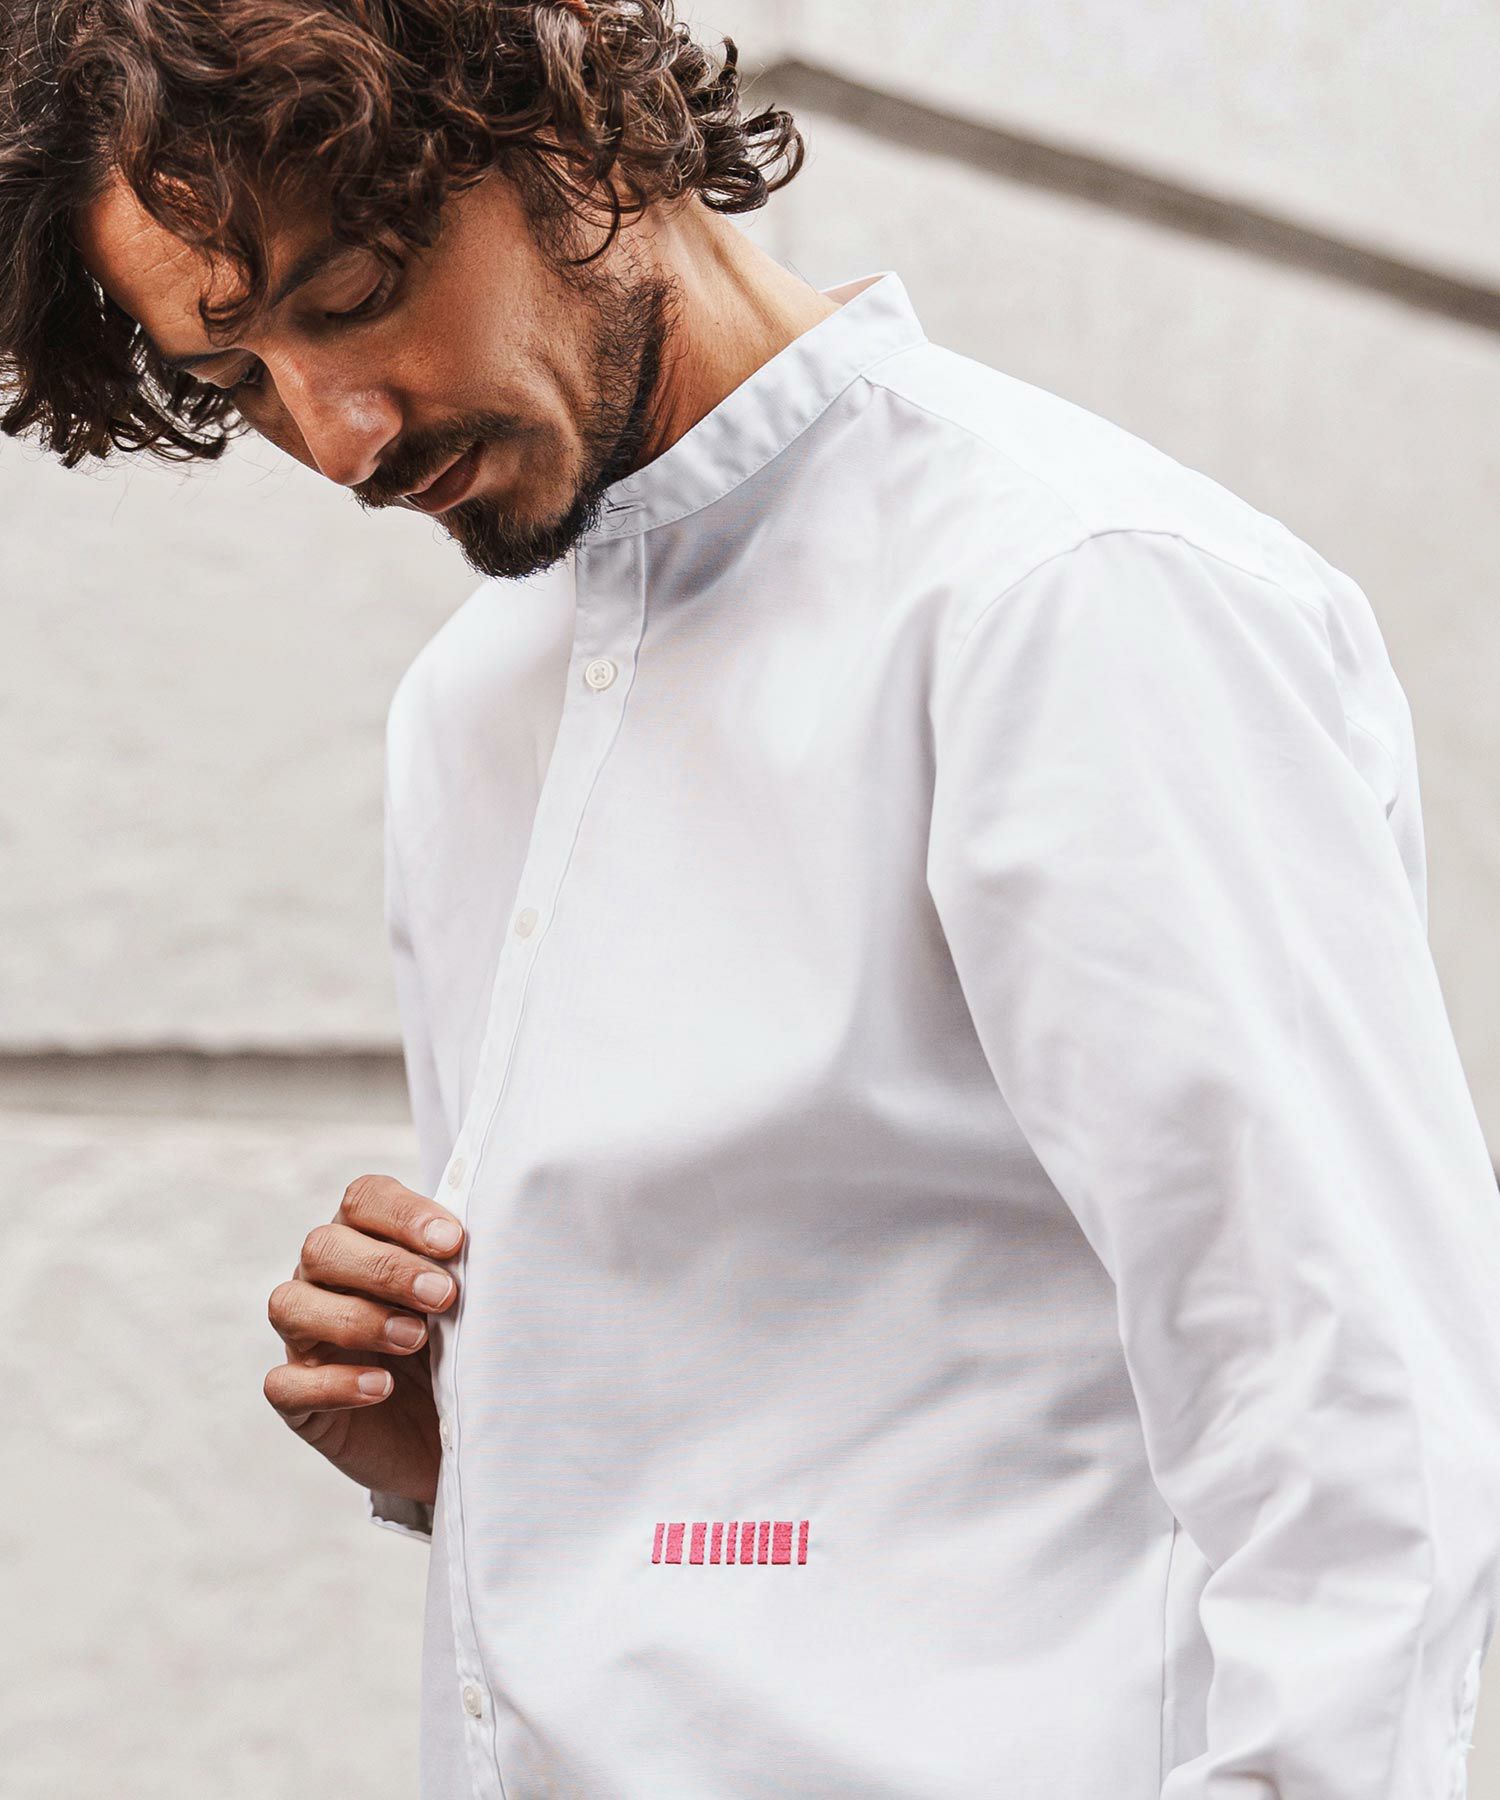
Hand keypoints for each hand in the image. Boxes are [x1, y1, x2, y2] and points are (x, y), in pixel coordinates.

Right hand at [264, 1173, 463, 1508]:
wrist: (453, 1435)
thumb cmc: (461, 1353)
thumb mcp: (470, 1305)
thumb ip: (467, 1269)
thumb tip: (498, 1238)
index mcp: (366, 1241)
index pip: (364, 1199)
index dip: (403, 1214)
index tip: (453, 1242)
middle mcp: (325, 1281)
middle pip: (323, 1247)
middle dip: (386, 1267)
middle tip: (443, 1296)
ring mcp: (304, 1340)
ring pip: (290, 1305)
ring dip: (356, 1319)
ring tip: (415, 1339)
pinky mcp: (298, 1401)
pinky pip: (284, 1384)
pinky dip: (332, 1384)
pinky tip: (381, 1387)